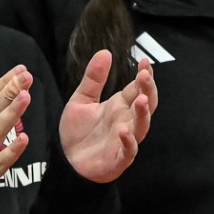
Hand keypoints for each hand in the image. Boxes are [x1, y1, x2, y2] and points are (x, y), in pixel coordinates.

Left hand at [59, 50, 155, 183]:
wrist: (64, 161)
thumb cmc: (77, 132)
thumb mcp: (81, 100)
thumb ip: (93, 79)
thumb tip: (105, 51)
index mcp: (119, 106)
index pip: (138, 88)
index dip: (144, 75)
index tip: (144, 62)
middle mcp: (125, 121)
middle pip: (146, 104)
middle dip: (148, 90)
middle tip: (145, 75)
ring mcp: (124, 140)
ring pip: (142, 126)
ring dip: (143, 114)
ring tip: (140, 99)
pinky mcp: (117, 159)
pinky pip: (128, 151)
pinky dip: (128, 141)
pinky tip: (123, 131)